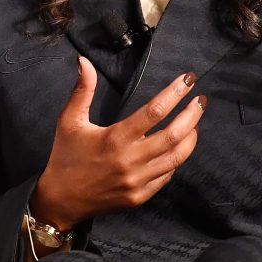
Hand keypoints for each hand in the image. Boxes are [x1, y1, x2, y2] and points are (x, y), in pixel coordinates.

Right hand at [30, 57, 204, 229]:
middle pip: (174, 135)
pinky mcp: (140, 196)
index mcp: (115, 138)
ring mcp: (137, 181)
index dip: (175, 93)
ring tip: (195, 122)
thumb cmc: (66, 157)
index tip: (187, 80)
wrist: (61, 200)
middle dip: (192, 115)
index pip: (155, 111)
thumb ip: (82, 90)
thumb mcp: (69, 120)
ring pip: (176, 157)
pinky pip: (167, 176)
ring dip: (190, 138)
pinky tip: (178, 148)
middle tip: (200, 100)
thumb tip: (84, 62)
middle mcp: (130, 160)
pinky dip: (176, 160)